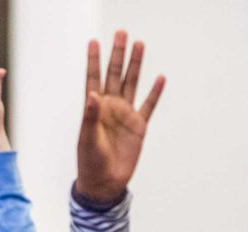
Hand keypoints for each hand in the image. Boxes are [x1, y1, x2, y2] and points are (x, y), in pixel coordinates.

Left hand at [76, 30, 164, 204]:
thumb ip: (89, 116)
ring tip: (140, 45)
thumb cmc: (90, 161)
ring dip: (136, 65)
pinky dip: (155, 92)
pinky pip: (149, 105)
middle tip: (122, 33)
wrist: (104, 182)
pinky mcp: (139, 126)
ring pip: (132, 84)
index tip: (94, 41)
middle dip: (118, 55)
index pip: (93, 78)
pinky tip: (160, 77)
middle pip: (115, 75)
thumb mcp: (87, 139)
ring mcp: (125, 115)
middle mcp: (109, 107)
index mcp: (93, 108)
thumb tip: (92, 94)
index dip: (94, 60)